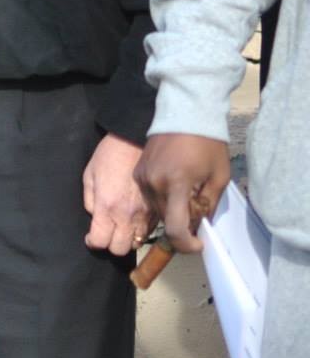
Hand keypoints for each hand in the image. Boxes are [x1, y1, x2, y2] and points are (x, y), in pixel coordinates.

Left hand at [82, 133, 151, 255]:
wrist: (136, 142)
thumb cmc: (109, 156)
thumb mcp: (89, 176)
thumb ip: (89, 200)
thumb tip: (95, 216)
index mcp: (107, 207)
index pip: (100, 241)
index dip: (93, 242)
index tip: (91, 237)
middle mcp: (127, 215)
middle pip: (120, 249)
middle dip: (111, 244)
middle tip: (108, 233)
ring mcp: (145, 214)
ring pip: (137, 243)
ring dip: (128, 239)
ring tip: (122, 228)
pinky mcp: (158, 210)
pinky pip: (150, 231)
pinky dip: (142, 231)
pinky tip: (136, 220)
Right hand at [136, 132, 233, 253]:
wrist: (184, 113)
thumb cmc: (207, 144)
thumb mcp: (218, 177)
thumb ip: (208, 204)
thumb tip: (200, 225)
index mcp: (176, 184)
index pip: (175, 228)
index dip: (186, 244)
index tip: (198, 244)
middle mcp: (153, 184)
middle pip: (165, 221)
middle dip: (182, 226)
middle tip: (198, 216)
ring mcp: (142, 178)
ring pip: (156, 210)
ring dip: (171, 213)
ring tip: (188, 201)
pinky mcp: (138, 173)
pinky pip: (149, 197)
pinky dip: (162, 201)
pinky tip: (175, 190)